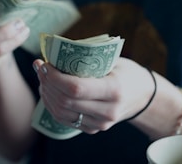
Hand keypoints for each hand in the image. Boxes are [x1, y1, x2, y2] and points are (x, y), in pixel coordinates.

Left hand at [34, 57, 154, 133]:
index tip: (44, 63)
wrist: (142, 96)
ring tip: (42, 78)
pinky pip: (65, 120)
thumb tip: (55, 53)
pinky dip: (52, 105)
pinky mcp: (93, 129)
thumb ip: (87, 59)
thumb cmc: (126, 72)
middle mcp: (108, 111)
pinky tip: (48, 91)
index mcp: (114, 90)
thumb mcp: (112, 60)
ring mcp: (100, 124)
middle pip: (65, 101)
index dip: (54, 77)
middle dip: (47, 83)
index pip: (75, 88)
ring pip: (61, 113)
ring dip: (46, 94)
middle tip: (40, 67)